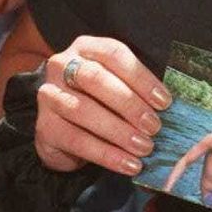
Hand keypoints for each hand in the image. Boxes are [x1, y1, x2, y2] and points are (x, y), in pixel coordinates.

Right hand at [36, 36, 171, 175]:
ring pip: (83, 110)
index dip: (141, 78)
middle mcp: (62, 65)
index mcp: (87, 47)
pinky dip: (106, 154)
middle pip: (96, 80)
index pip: (115, 55)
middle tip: (155, 126)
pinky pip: (76, 140)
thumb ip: (138, 87)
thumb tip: (168, 104)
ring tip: (145, 147)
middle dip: (130, 104)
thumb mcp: (119, 82)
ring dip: (119, 131)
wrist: (65, 124)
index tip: (164, 102)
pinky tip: (128, 164)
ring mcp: (49, 95)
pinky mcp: (44, 127)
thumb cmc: (102, 97)